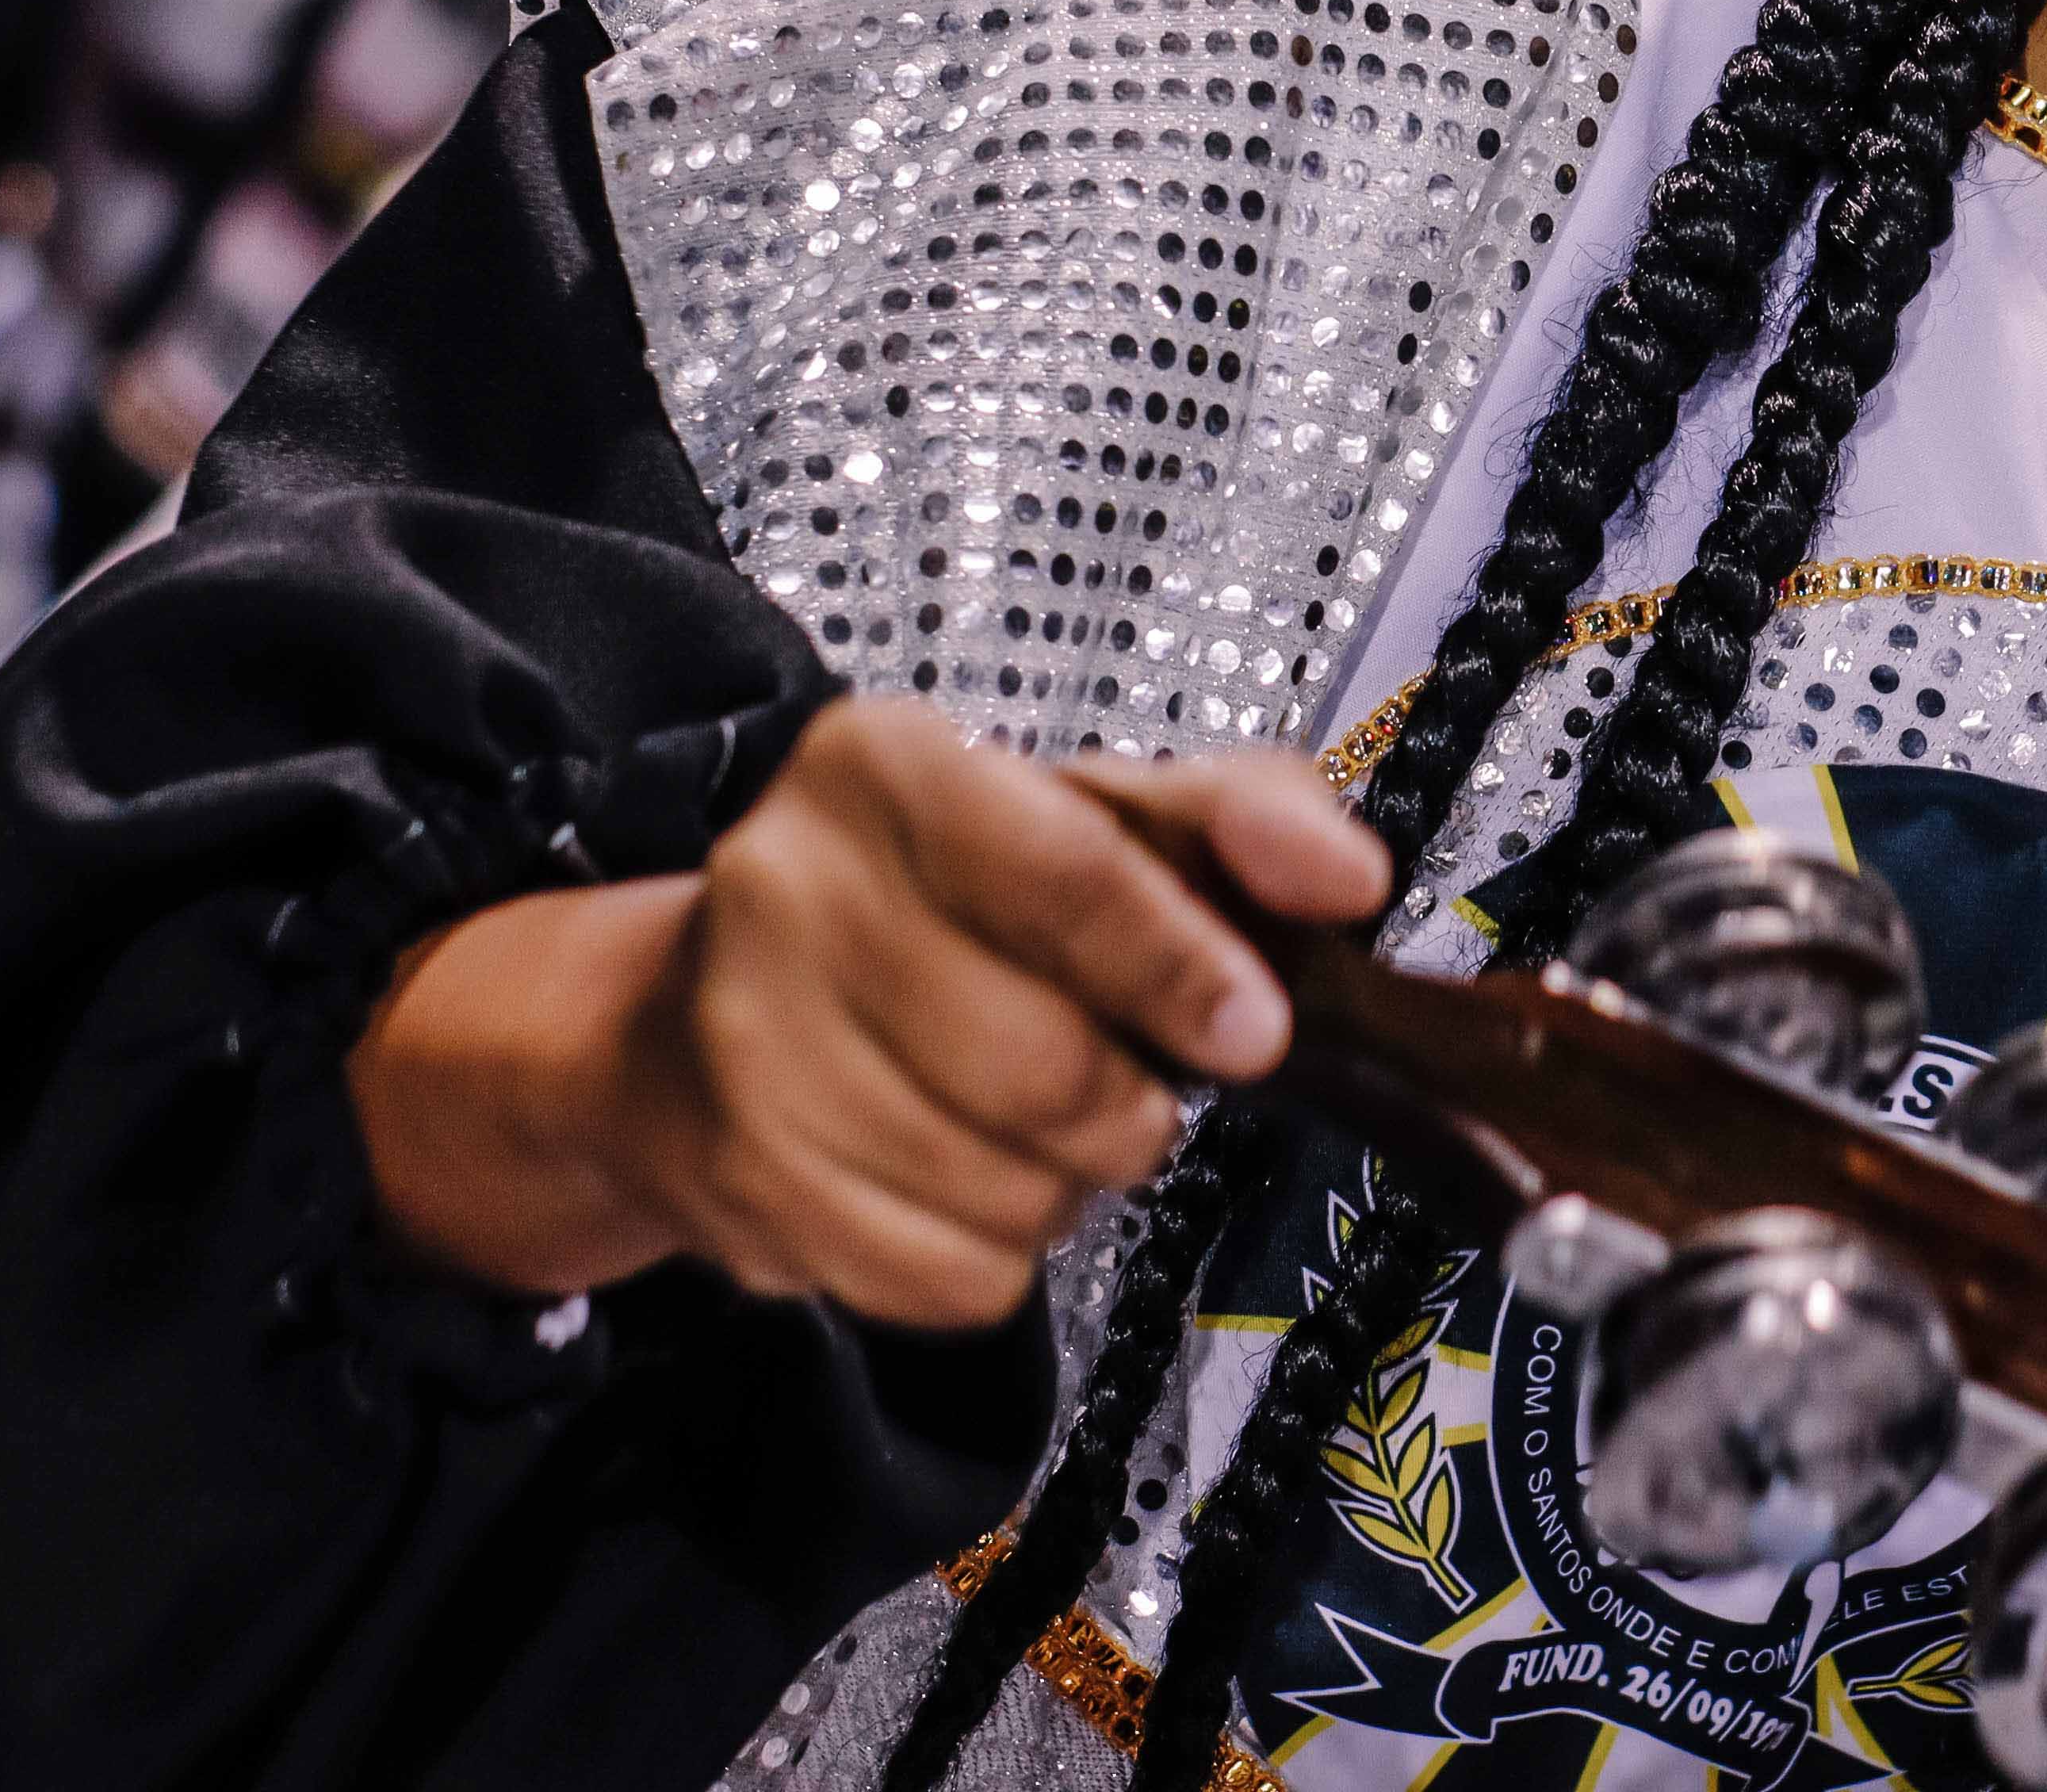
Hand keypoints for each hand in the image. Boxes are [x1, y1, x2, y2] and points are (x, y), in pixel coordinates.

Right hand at [350, 699, 1387, 1326]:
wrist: (696, 1018)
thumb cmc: (940, 907)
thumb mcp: (1097, 816)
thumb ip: (1247, 817)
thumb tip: (1351, 876)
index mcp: (884, 768)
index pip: (1066, 875)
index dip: (1177, 968)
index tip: (1257, 1032)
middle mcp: (786, 890)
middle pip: (1038, 1062)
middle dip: (1128, 1107)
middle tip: (1134, 1092)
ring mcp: (743, 1047)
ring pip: (1000, 1188)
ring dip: (1064, 1184)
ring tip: (1032, 1128)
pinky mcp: (737, 1187)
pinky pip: (945, 1279)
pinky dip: (994, 1254)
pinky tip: (964, 1182)